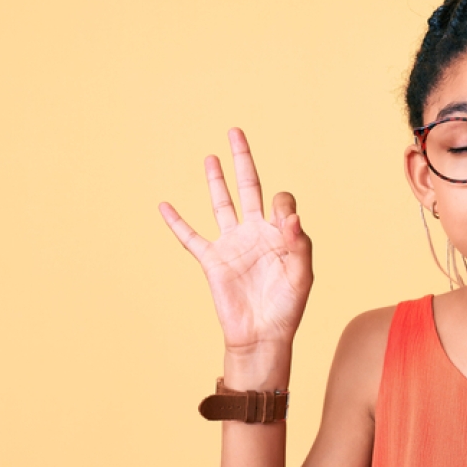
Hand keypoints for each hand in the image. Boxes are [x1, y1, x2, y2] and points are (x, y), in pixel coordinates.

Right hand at [159, 128, 313, 355]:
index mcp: (279, 235)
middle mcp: (254, 233)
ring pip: (221, 204)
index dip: (283, 205)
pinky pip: (190, 237)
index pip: (280, 202)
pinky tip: (164, 205)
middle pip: (247, 188)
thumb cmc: (287, 307)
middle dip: (243, 160)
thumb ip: (299, 242)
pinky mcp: (212, 260)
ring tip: (211, 157)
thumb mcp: (302, 274)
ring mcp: (231, 244)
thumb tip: (289, 214)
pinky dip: (176, 222)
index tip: (285, 220)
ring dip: (215, 180)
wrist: (262, 335)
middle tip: (236, 131)